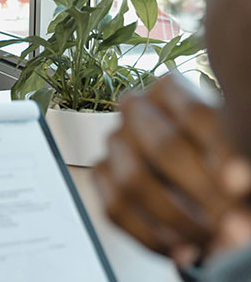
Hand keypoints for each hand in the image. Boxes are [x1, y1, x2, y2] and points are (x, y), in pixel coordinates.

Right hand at [94, 73, 250, 265]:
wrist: (201, 181)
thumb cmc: (221, 162)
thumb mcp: (234, 157)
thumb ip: (237, 169)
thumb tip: (234, 187)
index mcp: (170, 90)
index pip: (197, 116)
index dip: (224, 155)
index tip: (242, 188)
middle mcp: (134, 109)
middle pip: (163, 148)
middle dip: (202, 194)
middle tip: (231, 222)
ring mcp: (114, 142)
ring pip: (132, 181)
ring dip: (177, 220)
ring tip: (211, 239)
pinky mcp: (101, 175)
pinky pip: (115, 209)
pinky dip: (152, 237)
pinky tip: (183, 249)